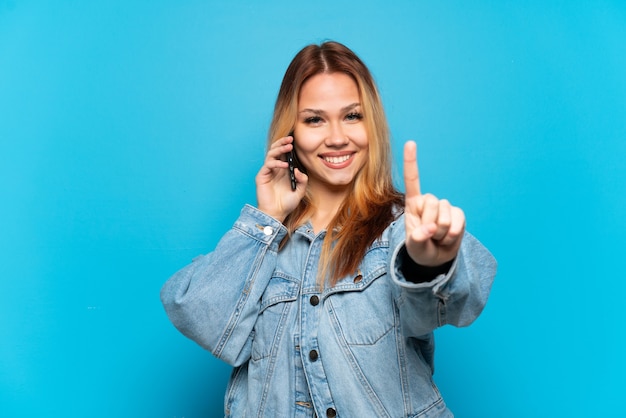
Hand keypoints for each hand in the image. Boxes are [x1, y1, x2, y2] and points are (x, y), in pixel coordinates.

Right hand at [255, 135, 307, 221]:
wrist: (277, 213)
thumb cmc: (287, 203)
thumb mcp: (300, 191)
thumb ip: (303, 180)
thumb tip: (298, 170)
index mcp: (283, 170)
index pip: (284, 154)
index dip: (288, 145)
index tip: (295, 140)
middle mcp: (275, 169)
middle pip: (276, 150)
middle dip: (282, 143)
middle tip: (290, 138)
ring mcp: (268, 172)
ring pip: (271, 155)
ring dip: (279, 149)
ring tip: (288, 146)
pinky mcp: (262, 176)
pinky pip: (268, 165)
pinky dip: (276, 163)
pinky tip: (285, 165)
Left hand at [403, 140, 464, 266]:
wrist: (436, 258)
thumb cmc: (420, 248)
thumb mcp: (413, 247)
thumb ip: (417, 238)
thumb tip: (429, 229)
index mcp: (413, 204)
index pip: (412, 181)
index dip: (411, 162)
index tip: (411, 142)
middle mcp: (429, 201)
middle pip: (432, 204)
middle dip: (430, 226)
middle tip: (428, 236)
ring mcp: (445, 207)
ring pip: (444, 217)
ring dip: (440, 233)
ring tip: (437, 238)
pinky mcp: (459, 214)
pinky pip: (457, 223)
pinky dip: (452, 235)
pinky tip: (447, 238)